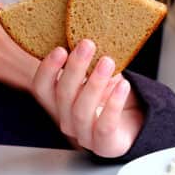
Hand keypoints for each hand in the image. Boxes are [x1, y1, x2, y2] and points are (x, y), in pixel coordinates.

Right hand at [31, 39, 144, 157]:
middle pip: (63, 95)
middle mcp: (66, 120)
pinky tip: (123, 85)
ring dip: (94, 83)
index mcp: (59, 102)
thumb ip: (88, 61)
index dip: (47, 69)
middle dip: (75, 68)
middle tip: (88, 45)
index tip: (60, 49)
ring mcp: (84, 135)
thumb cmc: (110, 98)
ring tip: (108, 62)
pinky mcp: (105, 145)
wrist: (132, 126)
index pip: (42, 87)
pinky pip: (105, 125)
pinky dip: (114, 103)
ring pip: (81, 110)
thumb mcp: (95, 76)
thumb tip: (88, 29)